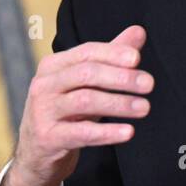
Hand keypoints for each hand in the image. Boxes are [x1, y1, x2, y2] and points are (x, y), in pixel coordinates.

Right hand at [0, 25, 152, 185]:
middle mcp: (44, 85)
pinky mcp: (48, 138)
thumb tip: (138, 32)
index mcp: (53, 66)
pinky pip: (81, 133)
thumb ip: (111, 57)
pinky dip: (107, 133)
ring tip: (145, 107)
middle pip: (86, 74)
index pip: (86, 52)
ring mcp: (43, 111)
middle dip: (120, 77)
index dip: (112, 53)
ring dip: (119, 103)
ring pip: (85, 101)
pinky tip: (128, 132)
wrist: (36, 153)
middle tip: (149, 84)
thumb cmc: (65, 112)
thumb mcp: (86, 84)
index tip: (137, 58)